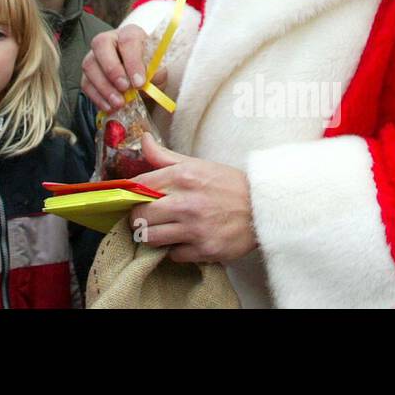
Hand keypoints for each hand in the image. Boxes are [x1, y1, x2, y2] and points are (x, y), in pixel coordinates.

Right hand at [81, 24, 163, 111]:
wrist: (141, 76)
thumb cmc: (150, 68)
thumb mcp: (159, 69)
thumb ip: (155, 73)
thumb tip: (144, 82)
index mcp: (130, 33)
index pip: (128, 40)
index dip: (133, 61)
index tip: (139, 82)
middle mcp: (109, 39)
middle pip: (101, 45)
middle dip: (112, 69)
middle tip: (124, 88)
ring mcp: (95, 55)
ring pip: (90, 65)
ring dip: (104, 86)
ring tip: (118, 102)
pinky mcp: (88, 73)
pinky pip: (86, 83)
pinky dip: (97, 97)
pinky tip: (109, 106)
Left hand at [126, 134, 256, 263]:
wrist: (264, 208)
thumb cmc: (228, 185)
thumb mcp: (197, 164)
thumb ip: (165, 156)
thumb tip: (144, 139)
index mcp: (183, 176)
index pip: (138, 185)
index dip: (130, 193)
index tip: (132, 198)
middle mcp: (186, 202)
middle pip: (139, 216)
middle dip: (137, 217)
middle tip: (145, 217)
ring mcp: (195, 228)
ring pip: (151, 238)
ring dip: (152, 235)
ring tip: (161, 230)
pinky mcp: (205, 250)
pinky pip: (173, 255)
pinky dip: (174, 250)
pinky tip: (183, 240)